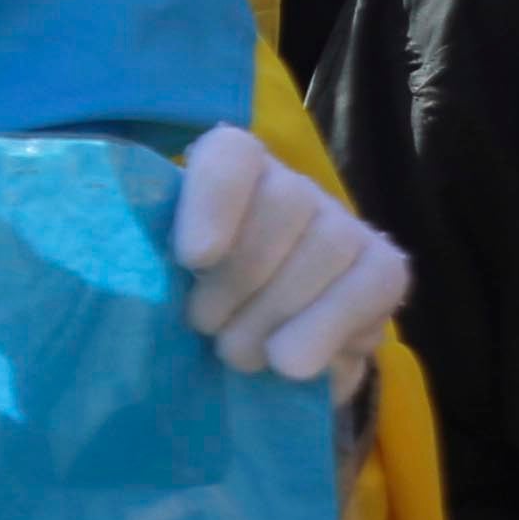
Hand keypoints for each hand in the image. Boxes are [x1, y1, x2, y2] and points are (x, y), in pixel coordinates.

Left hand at [169, 125, 409, 390]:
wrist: (266, 353)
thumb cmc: (197, 306)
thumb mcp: (163, 282)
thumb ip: (147, 266)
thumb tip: (134, 273)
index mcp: (227, 176)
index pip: (231, 155)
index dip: (214, 200)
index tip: (193, 257)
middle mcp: (292, 188)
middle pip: (283, 202)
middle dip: (239, 277)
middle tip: (204, 325)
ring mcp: (344, 225)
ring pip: (327, 244)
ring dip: (275, 310)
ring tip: (236, 352)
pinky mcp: (384, 269)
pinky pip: (372, 285)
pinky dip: (326, 327)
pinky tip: (291, 364)